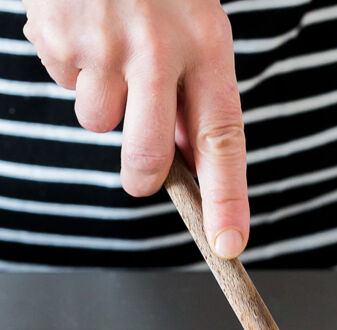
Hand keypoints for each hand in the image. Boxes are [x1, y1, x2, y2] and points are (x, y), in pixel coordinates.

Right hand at [22, 0, 249, 258]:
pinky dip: (74, 67)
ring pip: (97, 122)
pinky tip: (86, 28)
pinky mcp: (56, 35)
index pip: (223, 139)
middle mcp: (158, 49)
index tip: (229, 245)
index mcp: (208, 45)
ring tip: (112, 50)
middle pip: (146, 157)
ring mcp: (102, 42)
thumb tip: (184, 158)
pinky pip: (63, 82)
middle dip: (142, 176)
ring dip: (103, 102)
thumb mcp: (197, 28)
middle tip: (141, 170)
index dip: (228, 198)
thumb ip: (194, 94)